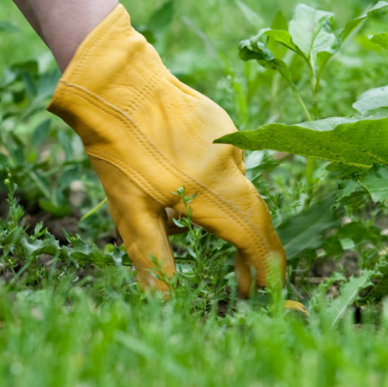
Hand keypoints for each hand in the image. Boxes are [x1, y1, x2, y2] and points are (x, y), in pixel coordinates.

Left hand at [47, 4, 287, 297]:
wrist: (118, 83)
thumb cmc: (120, 150)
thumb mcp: (131, 210)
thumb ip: (154, 257)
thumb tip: (162, 303)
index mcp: (213, 190)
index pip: (253, 236)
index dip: (265, 268)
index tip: (268, 292)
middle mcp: (230, 166)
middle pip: (254, 215)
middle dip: (253, 251)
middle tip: (244, 281)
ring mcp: (228, 141)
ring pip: (238, 188)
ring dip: (229, 217)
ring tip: (198, 237)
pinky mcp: (220, 123)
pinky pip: (227, 163)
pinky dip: (217, 185)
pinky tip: (185, 187)